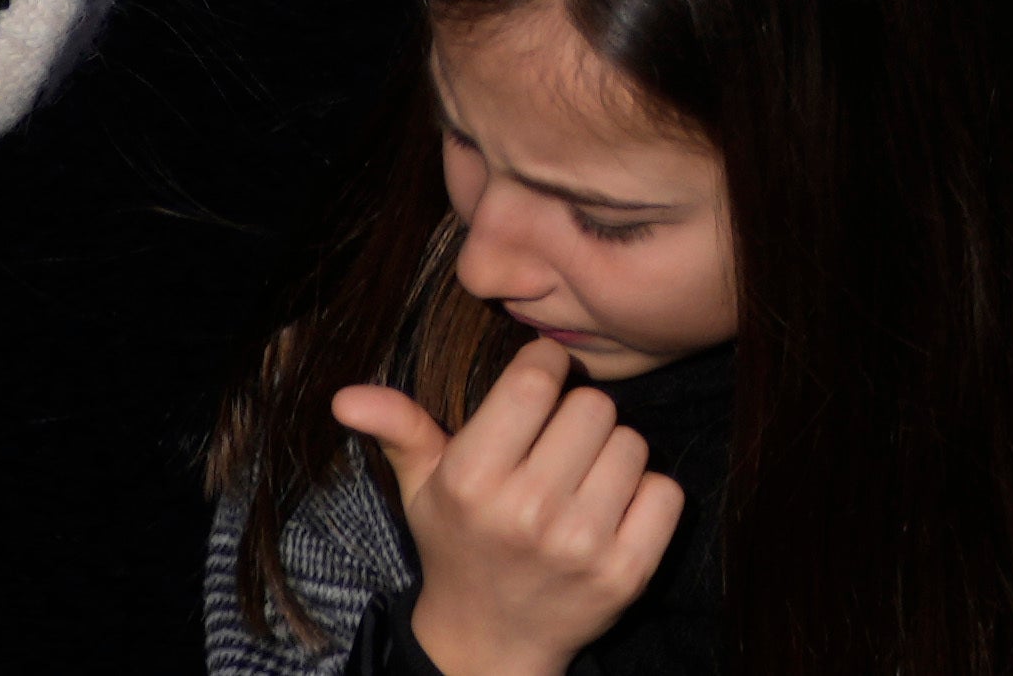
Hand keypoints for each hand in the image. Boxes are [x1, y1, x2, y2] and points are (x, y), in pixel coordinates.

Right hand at [337, 340, 683, 675]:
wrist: (489, 645)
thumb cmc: (459, 546)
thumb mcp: (422, 489)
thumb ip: (399, 431)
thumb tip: (345, 395)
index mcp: (472, 480)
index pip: (536, 378)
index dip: (544, 367)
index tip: (538, 385)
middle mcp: (527, 512)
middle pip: (593, 405)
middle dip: (577, 418)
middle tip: (555, 450)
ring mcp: (580, 546)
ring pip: (633, 443)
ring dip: (613, 457)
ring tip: (579, 485)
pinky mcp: (626, 573)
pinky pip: (666, 492)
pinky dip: (647, 498)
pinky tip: (611, 515)